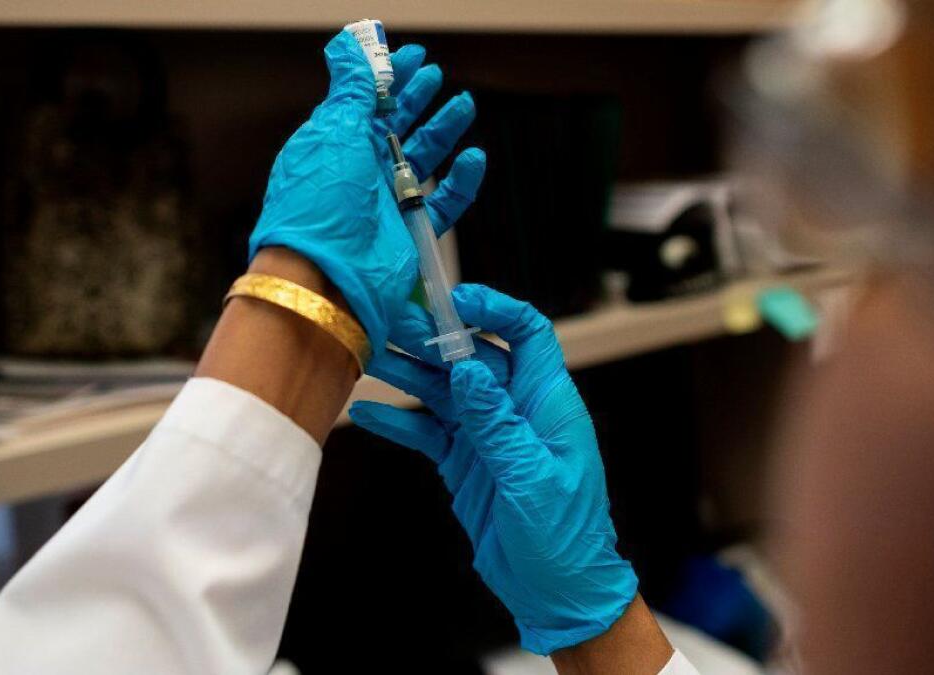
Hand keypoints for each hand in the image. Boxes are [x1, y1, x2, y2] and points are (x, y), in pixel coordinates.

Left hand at [249, 30, 485, 352]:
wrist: (327, 276)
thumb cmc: (320, 202)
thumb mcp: (333, 131)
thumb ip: (352, 88)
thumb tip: (350, 45)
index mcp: (335, 145)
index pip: (366, 103)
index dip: (391, 78)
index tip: (416, 57)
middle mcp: (359, 172)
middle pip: (396, 128)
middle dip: (418, 100)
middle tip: (439, 79)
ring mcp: (386, 202)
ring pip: (422, 160)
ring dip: (445, 131)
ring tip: (465, 105)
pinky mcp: (411, 231)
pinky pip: (443, 202)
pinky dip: (462, 181)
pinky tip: (475, 158)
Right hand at [349, 284, 638, 654]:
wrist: (559, 591)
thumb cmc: (566, 537)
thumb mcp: (533, 478)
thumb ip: (498, 424)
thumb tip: (468, 371)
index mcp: (548, 404)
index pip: (528, 334)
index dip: (496, 309)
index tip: (456, 299)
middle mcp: (516, 411)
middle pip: (473, 358)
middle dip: (434, 338)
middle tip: (389, 322)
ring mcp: (488, 436)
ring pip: (444, 391)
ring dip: (409, 373)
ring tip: (368, 354)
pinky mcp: (466, 463)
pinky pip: (428, 431)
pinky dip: (400, 421)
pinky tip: (367, 412)